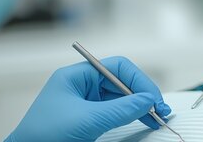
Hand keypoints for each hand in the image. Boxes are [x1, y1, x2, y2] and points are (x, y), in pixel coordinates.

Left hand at [5, 56, 170, 141]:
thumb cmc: (42, 136)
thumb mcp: (87, 120)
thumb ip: (120, 109)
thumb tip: (147, 100)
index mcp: (76, 76)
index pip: (116, 68)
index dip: (138, 80)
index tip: (152, 98)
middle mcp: (81, 86)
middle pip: (121, 82)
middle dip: (142, 94)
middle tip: (159, 109)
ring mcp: (84, 103)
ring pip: (120, 98)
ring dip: (139, 106)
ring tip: (156, 116)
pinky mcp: (86, 120)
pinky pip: (114, 112)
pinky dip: (130, 115)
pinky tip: (142, 119)